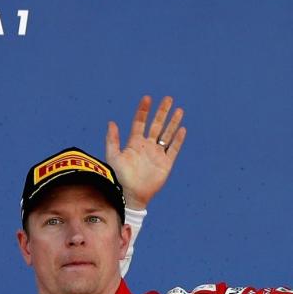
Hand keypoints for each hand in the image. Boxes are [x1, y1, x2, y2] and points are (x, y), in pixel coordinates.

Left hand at [105, 95, 185, 209]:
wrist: (130, 194)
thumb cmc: (119, 177)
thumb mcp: (113, 156)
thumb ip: (112, 140)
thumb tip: (111, 122)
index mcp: (134, 143)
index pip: (140, 123)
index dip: (143, 111)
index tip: (147, 98)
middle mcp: (147, 146)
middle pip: (156, 125)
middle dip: (162, 112)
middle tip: (168, 98)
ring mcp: (157, 154)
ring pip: (167, 134)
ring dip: (173, 123)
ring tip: (179, 110)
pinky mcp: (166, 163)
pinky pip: (174, 149)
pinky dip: (178, 140)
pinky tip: (182, 129)